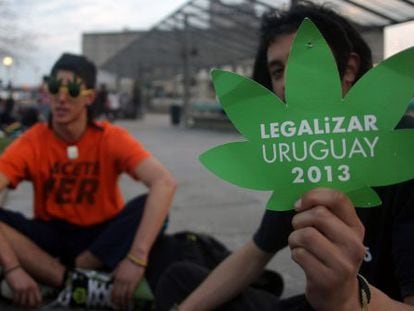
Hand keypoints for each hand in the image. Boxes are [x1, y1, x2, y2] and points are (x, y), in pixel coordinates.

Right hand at [5, 266, 41, 307]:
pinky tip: (15, 301)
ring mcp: (23, 289)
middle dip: (28, 307)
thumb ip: (33, 289)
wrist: (14, 268)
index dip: (37, 305)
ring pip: (23, 304)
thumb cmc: (21, 275)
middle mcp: (30, 288)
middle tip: (25, 307)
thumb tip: (34, 298)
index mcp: (35, 286)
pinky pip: (16, 301)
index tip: (34, 307)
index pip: (39, 299)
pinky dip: (15, 302)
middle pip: (32, 303)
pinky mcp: (16, 290)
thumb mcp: (30, 281)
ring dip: (21, 305)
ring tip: (19, 303)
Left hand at [111, 258, 144, 309]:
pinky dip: (129, 298)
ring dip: (123, 303)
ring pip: (124, 295)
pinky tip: (129, 302)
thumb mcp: (118, 266)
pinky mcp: (135, 282)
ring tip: (123, 307)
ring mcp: (128, 282)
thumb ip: (114, 273)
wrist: (136, 257)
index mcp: (116, 277)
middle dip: (117, 302)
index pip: (113, 291)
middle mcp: (121, 281)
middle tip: (118, 307)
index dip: (113, 298)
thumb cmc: (128, 260)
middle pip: (118, 295)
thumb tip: (110, 278)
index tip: (113, 302)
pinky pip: (131, 293)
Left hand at [288, 188, 364, 310]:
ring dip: (294, 237)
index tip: (300, 204)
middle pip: (318, 214)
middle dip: (299, 219)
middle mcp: (353, 244)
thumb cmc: (332, 255)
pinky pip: (299, 254)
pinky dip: (294, 253)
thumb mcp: (337, 233)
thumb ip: (325, 212)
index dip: (313, 195)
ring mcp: (342, 263)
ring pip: (305, 234)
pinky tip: (301, 258)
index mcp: (356, 227)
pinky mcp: (327, 278)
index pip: (338, 198)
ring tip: (298, 244)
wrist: (338, 294)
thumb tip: (300, 199)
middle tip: (298, 228)